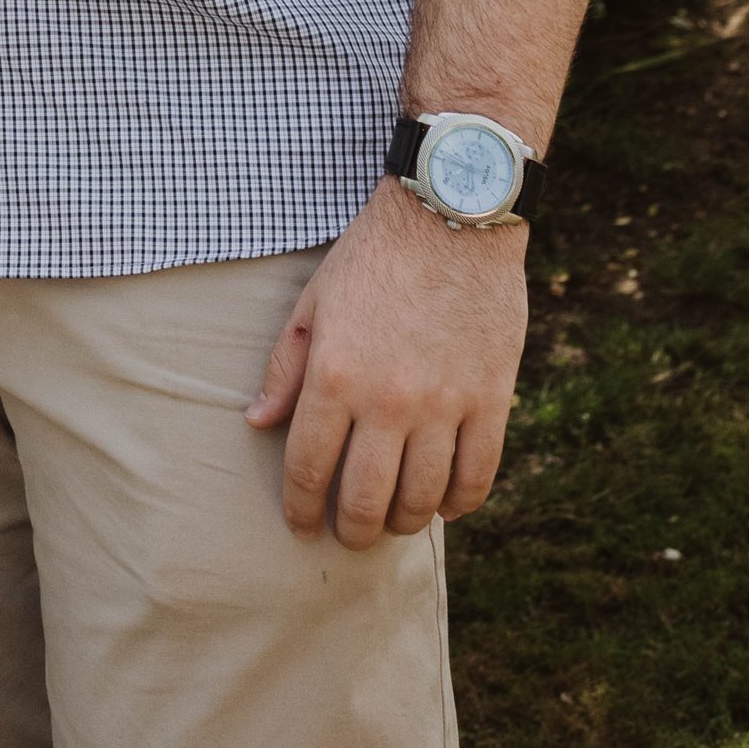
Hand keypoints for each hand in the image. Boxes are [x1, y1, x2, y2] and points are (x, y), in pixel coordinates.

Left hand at [245, 181, 526, 548]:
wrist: (452, 213)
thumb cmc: (375, 254)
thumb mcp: (316, 300)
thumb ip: (286, 366)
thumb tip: (257, 422)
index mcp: (336, 375)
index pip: (309, 468)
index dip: (301, 508)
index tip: (301, 525)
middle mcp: (388, 400)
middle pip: (365, 500)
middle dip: (350, 530)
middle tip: (348, 533)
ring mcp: (444, 404)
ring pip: (422, 500)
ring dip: (403, 523)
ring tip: (392, 519)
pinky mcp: (491, 399)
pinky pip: (477, 477)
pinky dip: (458, 503)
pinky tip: (444, 503)